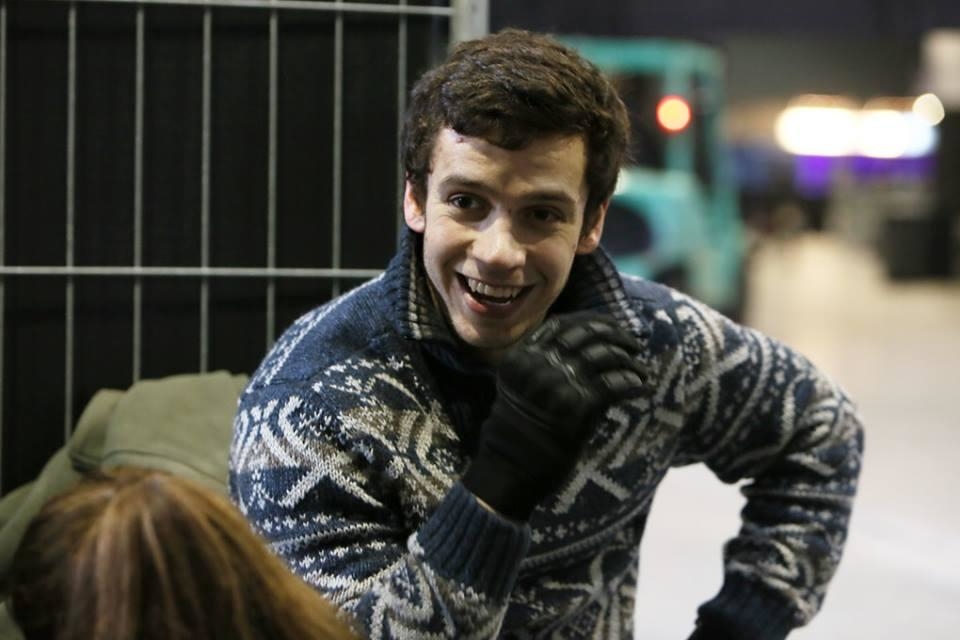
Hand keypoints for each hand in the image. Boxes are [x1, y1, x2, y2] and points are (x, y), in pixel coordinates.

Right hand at [462, 313, 645, 520]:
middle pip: (587, 335)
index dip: (592, 322)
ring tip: (640, 370)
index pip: (563, 325)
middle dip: (617, 336)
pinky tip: (640, 386)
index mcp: (522, 356)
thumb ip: (540, 363)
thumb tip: (584, 346)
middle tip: (634, 346)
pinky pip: (615, 384)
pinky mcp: (578, 407)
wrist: (511, 467)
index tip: (612, 327)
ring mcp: (558, 384)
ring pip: (605, 356)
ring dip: (630, 361)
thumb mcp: (518, 386)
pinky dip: (632, 382)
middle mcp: (539, 365)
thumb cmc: (518, 429)